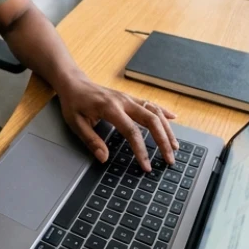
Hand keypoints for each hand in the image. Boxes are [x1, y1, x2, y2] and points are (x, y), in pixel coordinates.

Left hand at [56, 75, 177, 169]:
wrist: (74, 83)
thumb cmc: (74, 103)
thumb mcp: (75, 123)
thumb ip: (90, 140)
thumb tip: (104, 158)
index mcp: (110, 108)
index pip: (131, 131)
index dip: (141, 150)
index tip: (146, 165)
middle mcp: (123, 101)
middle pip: (151, 120)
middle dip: (163, 140)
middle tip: (170, 159)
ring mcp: (128, 98)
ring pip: (154, 112)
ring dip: (167, 129)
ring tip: (174, 146)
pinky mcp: (130, 98)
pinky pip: (150, 104)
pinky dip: (163, 112)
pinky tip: (174, 119)